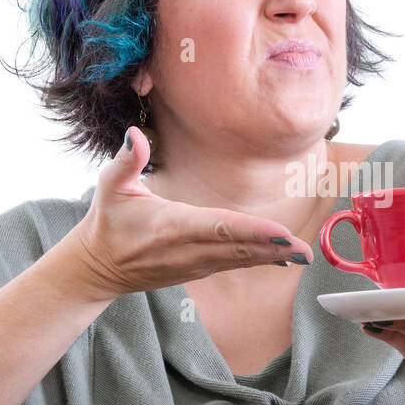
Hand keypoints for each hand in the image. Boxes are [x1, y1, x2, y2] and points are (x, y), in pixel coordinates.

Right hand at [66, 126, 314, 300]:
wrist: (98, 267)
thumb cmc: (108, 222)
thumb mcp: (109, 186)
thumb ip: (126, 160)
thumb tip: (134, 135)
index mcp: (171, 226)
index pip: (218, 228)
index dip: (251, 231)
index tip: (280, 233)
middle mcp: (187, 249)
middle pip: (238, 248)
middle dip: (274, 248)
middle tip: (307, 249)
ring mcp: (194, 264)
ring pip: (240, 259)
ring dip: (273, 256)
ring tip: (304, 254)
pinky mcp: (198, 270)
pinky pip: (234, 264)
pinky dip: (260, 261)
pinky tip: (285, 258)